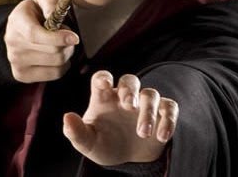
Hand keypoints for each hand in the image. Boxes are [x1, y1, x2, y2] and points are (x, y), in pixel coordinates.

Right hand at [4, 0, 78, 82]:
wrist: (18, 29)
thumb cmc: (35, 13)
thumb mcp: (43, 0)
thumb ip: (50, 4)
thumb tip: (54, 15)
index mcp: (17, 22)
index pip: (35, 35)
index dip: (57, 38)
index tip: (74, 37)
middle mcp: (13, 43)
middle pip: (52, 51)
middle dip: (67, 44)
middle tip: (68, 36)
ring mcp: (15, 61)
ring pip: (56, 64)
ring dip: (67, 55)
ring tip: (61, 45)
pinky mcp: (22, 75)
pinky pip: (54, 75)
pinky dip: (62, 66)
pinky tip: (57, 56)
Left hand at [62, 70, 178, 165]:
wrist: (127, 160)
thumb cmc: (104, 145)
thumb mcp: (87, 142)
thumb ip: (76, 132)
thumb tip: (67, 117)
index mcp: (104, 98)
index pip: (102, 78)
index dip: (103, 77)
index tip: (105, 84)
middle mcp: (125, 97)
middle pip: (130, 80)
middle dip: (130, 89)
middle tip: (128, 105)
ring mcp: (144, 104)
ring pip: (151, 94)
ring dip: (148, 111)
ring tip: (142, 133)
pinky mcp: (162, 114)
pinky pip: (170, 108)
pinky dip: (168, 120)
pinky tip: (160, 136)